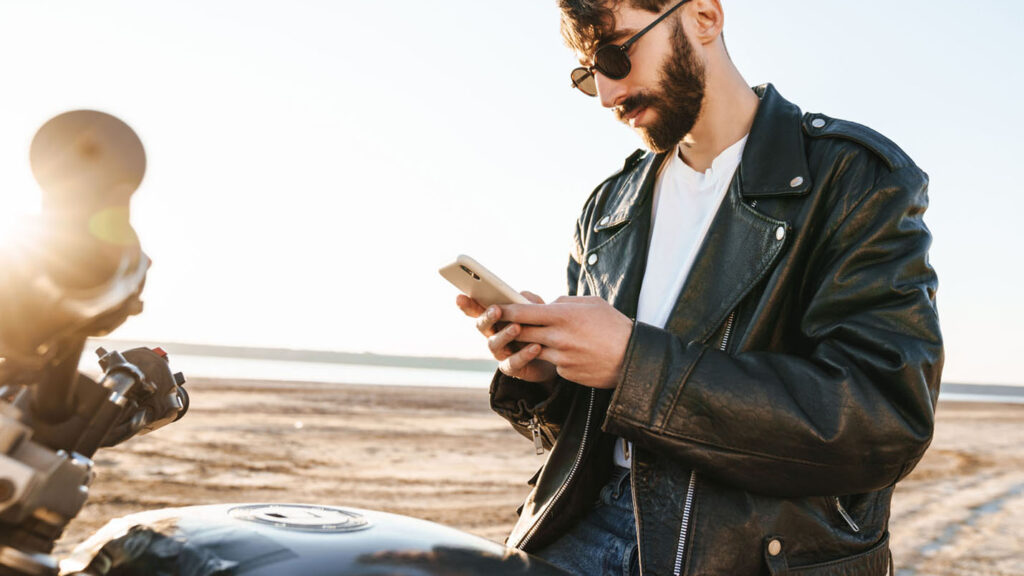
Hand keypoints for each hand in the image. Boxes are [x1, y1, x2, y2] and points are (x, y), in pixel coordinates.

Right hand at [455, 292, 556, 382]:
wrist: (554, 354)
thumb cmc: (540, 327)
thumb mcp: (537, 310)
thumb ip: (528, 301)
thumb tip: (520, 297)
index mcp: (494, 318)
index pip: (476, 310)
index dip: (466, 304)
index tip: (459, 297)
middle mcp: (492, 335)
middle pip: (482, 326)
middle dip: (487, 317)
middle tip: (495, 310)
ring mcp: (500, 352)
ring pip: (494, 344)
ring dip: (505, 334)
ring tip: (517, 327)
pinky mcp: (511, 368)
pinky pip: (513, 362)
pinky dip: (524, 354)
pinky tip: (535, 347)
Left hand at [501, 296, 632, 388]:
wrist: (633, 358)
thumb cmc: (614, 326)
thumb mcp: (591, 304)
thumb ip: (564, 303)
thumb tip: (546, 306)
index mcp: (564, 315)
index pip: (524, 312)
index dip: (506, 310)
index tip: (495, 307)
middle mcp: (558, 337)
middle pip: (522, 332)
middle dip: (511, 328)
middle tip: (503, 324)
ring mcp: (561, 357)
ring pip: (533, 349)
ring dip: (530, 344)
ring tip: (535, 337)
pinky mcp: (566, 373)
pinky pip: (552, 362)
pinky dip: (553, 356)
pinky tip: (568, 353)